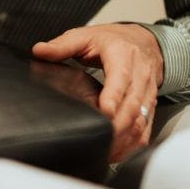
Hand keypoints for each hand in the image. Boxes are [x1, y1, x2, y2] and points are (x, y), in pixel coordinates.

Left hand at [32, 24, 162, 161]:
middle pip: (132, 104)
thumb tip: (39, 51)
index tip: (104, 111)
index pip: (121, 78)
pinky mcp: (150, 104)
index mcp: (123, 55)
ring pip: (141, 118)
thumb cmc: (113, 40)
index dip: (114, 96)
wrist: (145, 41)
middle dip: (118, 125)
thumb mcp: (86, 36)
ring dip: (125, 137)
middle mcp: (139, 74)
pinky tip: (118, 152)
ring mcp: (147, 91)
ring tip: (106, 151)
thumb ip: (62, 45)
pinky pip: (146, 127)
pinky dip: (134, 143)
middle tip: (100, 140)